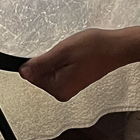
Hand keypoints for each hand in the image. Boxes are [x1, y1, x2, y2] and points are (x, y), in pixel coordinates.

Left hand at [19, 27, 135, 102]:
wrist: (116, 46)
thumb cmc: (96, 48)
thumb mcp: (63, 51)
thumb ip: (41, 64)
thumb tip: (23, 72)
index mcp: (59, 89)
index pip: (31, 75)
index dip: (37, 59)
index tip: (50, 52)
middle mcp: (62, 92)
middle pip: (39, 73)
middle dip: (46, 58)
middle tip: (63, 51)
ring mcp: (68, 87)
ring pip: (48, 70)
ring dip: (55, 58)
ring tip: (70, 52)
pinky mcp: (72, 80)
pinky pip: (57, 69)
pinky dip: (61, 59)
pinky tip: (73, 54)